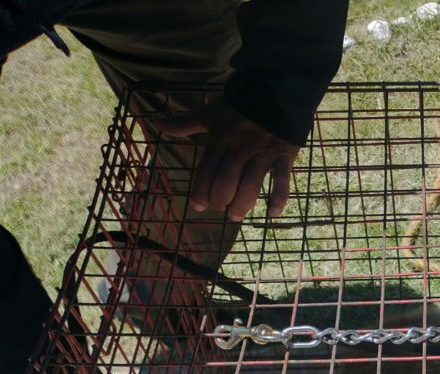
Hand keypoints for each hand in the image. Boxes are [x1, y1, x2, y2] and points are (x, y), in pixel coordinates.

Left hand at [154, 101, 299, 221]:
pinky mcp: (283, 156)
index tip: (198, 205)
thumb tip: (156, 120)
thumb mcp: (209, 113)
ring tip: (236, 216)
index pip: (207, 170)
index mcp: (221, 139)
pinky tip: (272, 213)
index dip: (201, 191)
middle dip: (220, 200)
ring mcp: (263, 153)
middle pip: (227, 181)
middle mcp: (241, 148)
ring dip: (242, 204)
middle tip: (219, 209)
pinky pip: (282, 180)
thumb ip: (184, 123)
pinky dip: (278, 197)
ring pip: (250, 184)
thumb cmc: (239, 107)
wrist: (274, 92)